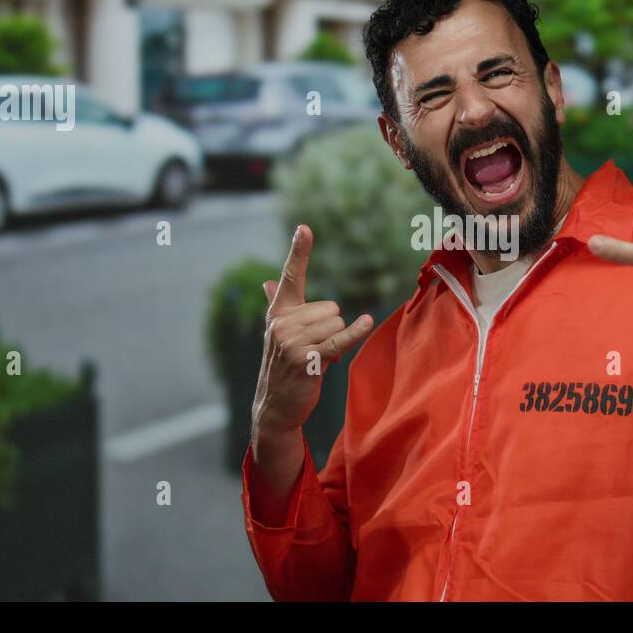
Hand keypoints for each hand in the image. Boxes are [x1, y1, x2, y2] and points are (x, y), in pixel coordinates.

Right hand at [252, 225, 373, 433]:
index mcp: (278, 313)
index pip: (291, 276)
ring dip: (335, 342)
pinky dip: (354, 332)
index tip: (305, 227)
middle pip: (331, 308)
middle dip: (331, 329)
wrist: (275, 405)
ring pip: (337, 324)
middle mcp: (282, 323)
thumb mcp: (276, 333)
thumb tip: (267, 282)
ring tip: (316, 358)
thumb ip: (276, 305)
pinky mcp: (308, 359)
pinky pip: (340, 339)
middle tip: (314, 349)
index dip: (299, 251)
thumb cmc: (281, 365)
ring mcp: (293, 341)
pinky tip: (366, 322)